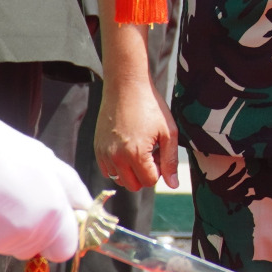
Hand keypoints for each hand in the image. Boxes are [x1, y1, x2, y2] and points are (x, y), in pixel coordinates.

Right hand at [0, 103, 95, 259]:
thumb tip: (86, 209)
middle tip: (16, 199)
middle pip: (35, 248)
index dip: (60, 236)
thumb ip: (70, 190)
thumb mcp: (46, 160)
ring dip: (6, 228)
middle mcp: (27, 235)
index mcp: (51, 215)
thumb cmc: (0, 149)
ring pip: (9, 246)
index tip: (53, 221)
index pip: (65, 249)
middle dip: (33, 230)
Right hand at [96, 68, 178, 191]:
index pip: (150, 181)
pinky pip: (107, 170)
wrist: (126, 87)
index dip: (159, 170)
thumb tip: (173, 185)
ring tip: (139, 147)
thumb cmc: (150, 107)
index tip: (160, 152)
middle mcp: (116, 158)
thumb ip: (170, 161)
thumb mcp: (168, 132)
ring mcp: (104, 154)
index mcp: (135, 154)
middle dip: (145, 174)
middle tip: (151, 152)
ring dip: (131, 170)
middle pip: (133, 185)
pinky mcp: (97, 148)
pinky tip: (127, 146)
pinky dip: (118, 165)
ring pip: (120, 179)